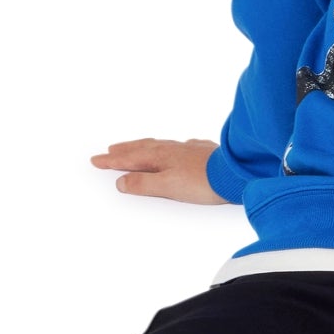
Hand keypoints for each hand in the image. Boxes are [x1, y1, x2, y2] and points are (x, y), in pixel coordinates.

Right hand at [91, 137, 227, 205]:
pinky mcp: (202, 153)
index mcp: (160, 157)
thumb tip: (122, 182)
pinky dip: (167, 148)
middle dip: (124, 150)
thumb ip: (143, 184)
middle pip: (142, 148)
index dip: (112, 161)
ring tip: (133, 147)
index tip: (97, 160)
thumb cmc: (204, 181)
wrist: (236, 173)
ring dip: (143, 147)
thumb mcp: (167, 187)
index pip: (130, 159)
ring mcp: (187, 150)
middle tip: (109, 151)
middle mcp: (172, 150)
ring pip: (159, 146)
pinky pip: (177, 147)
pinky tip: (174, 148)